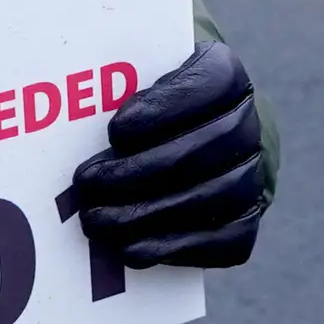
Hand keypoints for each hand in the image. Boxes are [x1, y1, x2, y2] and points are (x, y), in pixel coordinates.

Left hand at [60, 40, 268, 269]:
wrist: (185, 144)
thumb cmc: (141, 109)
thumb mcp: (130, 80)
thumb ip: (115, 82)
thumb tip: (71, 101)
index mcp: (224, 74)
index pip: (214, 81)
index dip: (167, 107)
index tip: (115, 130)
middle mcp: (248, 123)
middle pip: (213, 143)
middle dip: (144, 168)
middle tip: (89, 183)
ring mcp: (252, 175)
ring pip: (218, 193)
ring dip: (150, 211)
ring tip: (97, 220)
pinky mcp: (244, 222)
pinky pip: (224, 240)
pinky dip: (176, 247)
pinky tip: (131, 248)